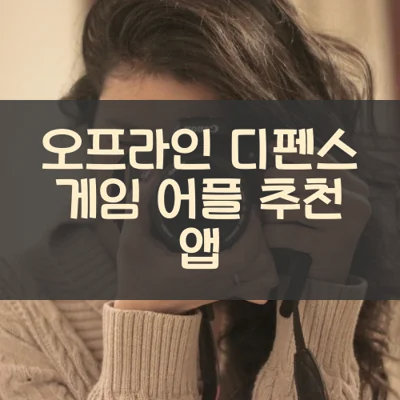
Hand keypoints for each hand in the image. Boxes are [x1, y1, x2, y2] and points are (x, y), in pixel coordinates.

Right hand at [115, 173, 277, 313]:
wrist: (139, 314)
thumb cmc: (137, 279)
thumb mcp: (132, 244)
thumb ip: (139, 209)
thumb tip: (151, 176)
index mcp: (203, 271)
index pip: (244, 255)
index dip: (253, 231)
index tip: (248, 209)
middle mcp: (218, 283)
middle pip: (258, 262)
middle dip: (259, 236)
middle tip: (249, 213)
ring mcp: (221, 291)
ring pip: (257, 275)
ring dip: (260, 251)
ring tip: (249, 229)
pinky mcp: (219, 293)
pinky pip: (249, 283)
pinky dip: (255, 267)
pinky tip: (245, 250)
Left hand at [262, 151, 370, 283]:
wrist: (327, 274)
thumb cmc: (317, 230)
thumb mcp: (318, 198)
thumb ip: (305, 173)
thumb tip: (276, 146)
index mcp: (354, 187)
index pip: (320, 160)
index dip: (292, 151)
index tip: (271, 147)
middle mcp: (355, 203)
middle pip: (303, 178)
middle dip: (275, 180)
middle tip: (265, 185)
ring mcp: (345, 225)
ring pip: (291, 205)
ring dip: (271, 211)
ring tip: (269, 216)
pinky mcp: (329, 247)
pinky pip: (286, 233)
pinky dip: (271, 234)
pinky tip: (271, 236)